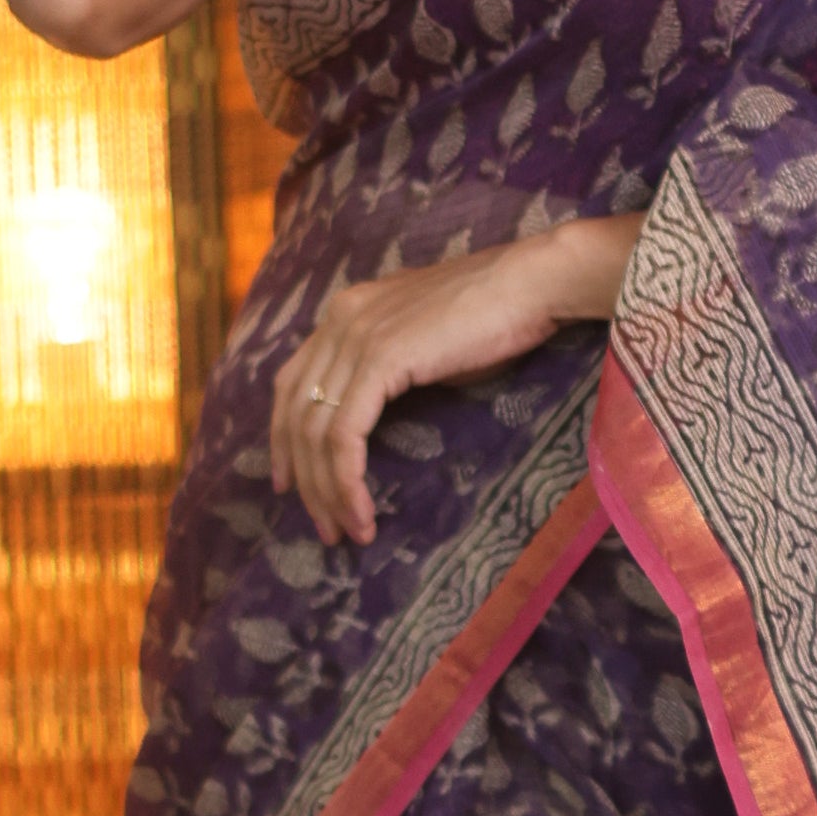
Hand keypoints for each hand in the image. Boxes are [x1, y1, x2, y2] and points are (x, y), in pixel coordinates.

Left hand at [269, 220, 640, 544]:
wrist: (533, 284)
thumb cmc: (497, 318)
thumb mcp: (424, 344)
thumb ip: (389, 369)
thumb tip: (372, 419)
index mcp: (347, 311)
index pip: (292, 382)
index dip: (283, 437)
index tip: (291, 484)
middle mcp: (340, 319)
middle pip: (295, 412)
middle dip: (304, 478)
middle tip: (325, 526)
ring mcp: (356, 336)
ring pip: (315, 431)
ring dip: (326, 491)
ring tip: (346, 531)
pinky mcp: (379, 359)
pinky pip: (344, 434)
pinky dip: (346, 480)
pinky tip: (362, 512)